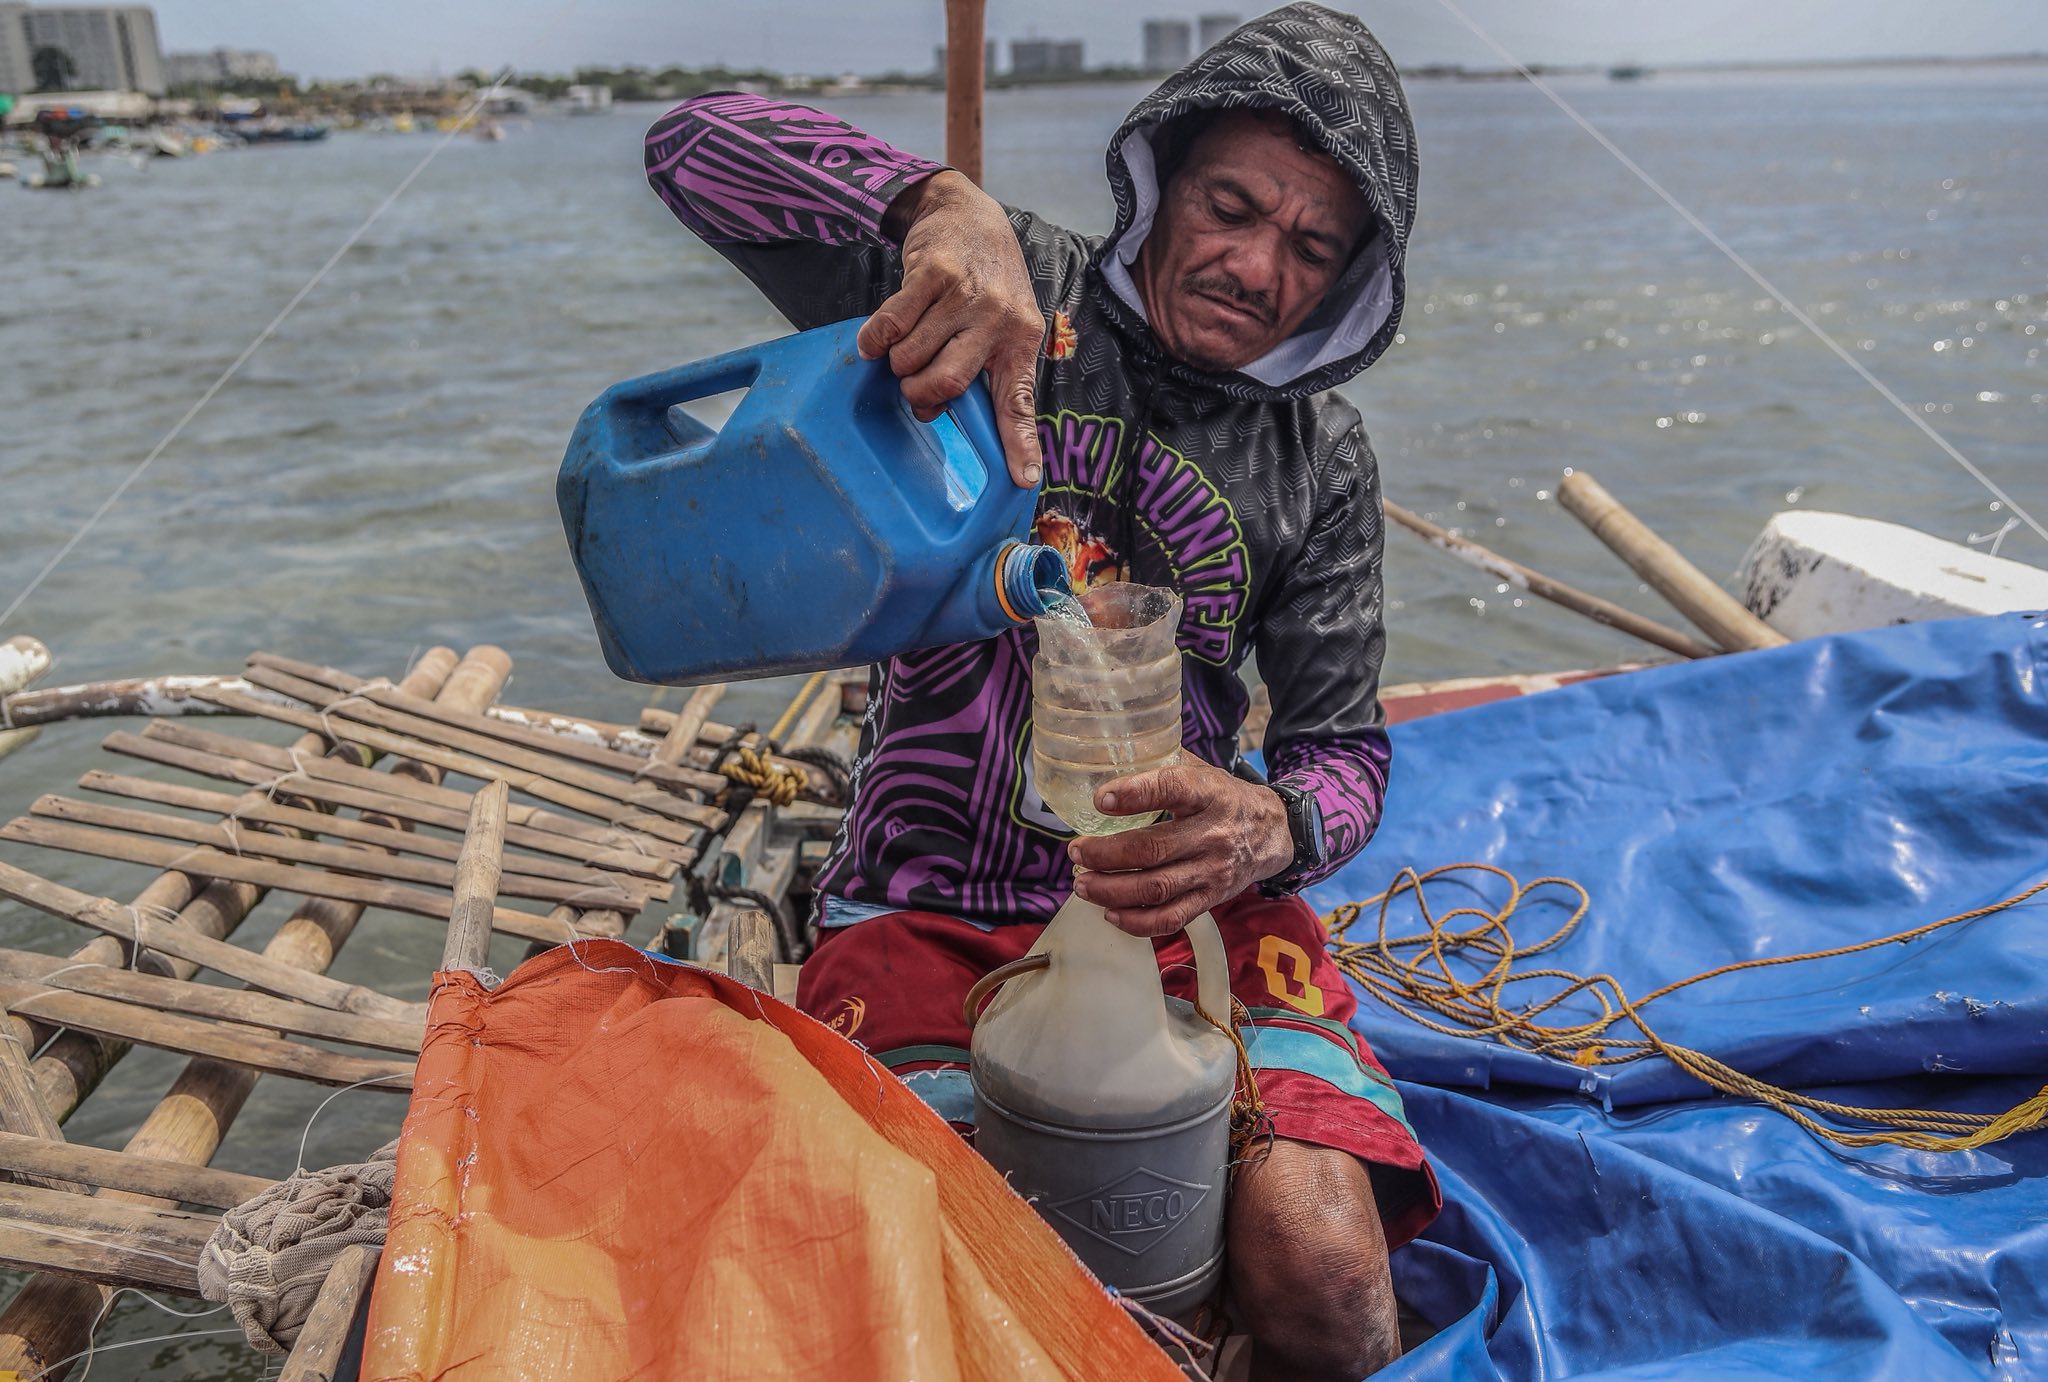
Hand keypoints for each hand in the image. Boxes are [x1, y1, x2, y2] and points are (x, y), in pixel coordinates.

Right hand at [861, 171, 1045, 486]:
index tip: (1023, 480)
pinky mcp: (932, 275)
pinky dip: (875, 340)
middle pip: (947, 383)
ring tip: (908, 346)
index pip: (1020, 402)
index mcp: (1020, 341)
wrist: (967, 214)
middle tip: (915, 389)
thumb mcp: (1003, 323)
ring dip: (897, 362)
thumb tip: (939, 412)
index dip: (1020, 444)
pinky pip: (890, 326)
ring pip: (911, 357)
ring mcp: (965, 295)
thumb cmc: (984, 282)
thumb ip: (982, 367)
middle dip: (920, 395)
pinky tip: (877, 339)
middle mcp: (998, 319)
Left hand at [1067, 759, 1294, 937]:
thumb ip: (1163, 765)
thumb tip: (1108, 758)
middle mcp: (1212, 834)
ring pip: (1156, 888)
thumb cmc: (1224, 798)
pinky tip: (1111, 912)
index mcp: (1209, 793)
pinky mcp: (1211, 898)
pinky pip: (1172, 918)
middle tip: (1076, 852)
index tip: (1100, 800)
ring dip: (1112, 890)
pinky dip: (1137, 921)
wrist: (1272, 833)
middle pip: (1153, 849)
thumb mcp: (1202, 771)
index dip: (1135, 794)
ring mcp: (1212, 871)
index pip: (1172, 788)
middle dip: (1106, 854)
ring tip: (1083, 884)